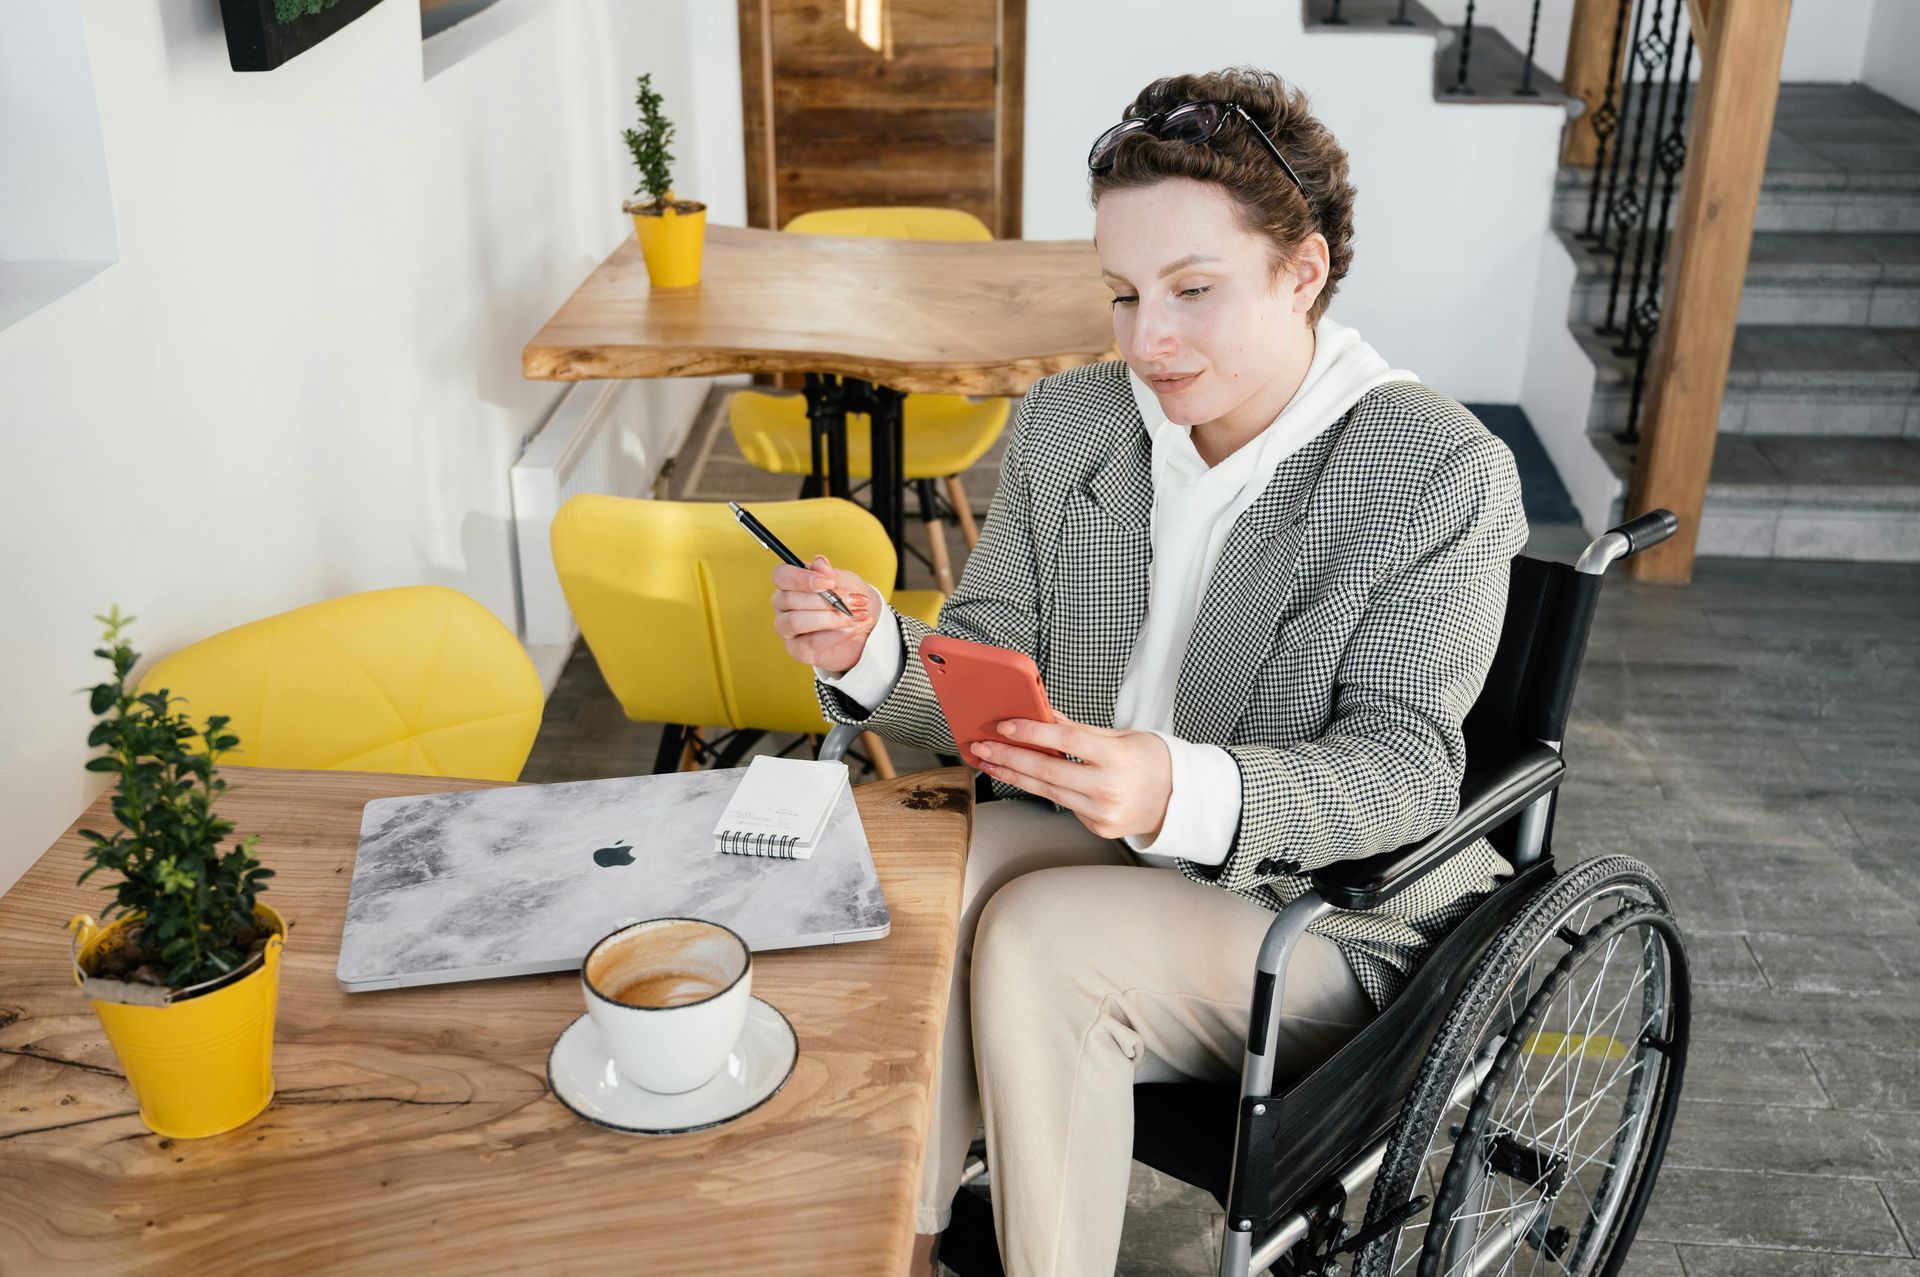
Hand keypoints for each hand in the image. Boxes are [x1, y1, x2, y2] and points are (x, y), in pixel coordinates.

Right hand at [770, 555, 878, 675]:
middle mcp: (783, 606)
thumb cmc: (852, 603)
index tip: (828, 582)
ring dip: (831, 618)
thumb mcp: (849, 584)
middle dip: (826, 600)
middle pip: (790, 599)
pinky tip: (853, 628)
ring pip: (796, 621)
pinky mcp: (798, 650)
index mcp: (791, 584)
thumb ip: (833, 574)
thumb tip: (819, 562)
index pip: (781, 575)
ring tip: (855, 616)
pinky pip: (811, 642)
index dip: (801, 578)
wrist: (869, 630)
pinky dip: (836, 634)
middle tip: (855, 601)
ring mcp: (787, 630)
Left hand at [971, 714, 1172, 840]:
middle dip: (1009, 758)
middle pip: (1047, 771)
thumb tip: (1043, 715)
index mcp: (1118, 758)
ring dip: (1014, 776)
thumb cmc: (1152, 762)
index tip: (1005, 726)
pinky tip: (1024, 778)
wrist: (1179, 799)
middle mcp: (1108, 788)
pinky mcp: (1097, 827)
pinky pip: (1064, 804)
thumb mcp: (1122, 736)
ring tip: (991, 763)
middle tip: (983, 748)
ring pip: (1047, 792)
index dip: (1032, 732)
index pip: (1066, 742)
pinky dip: (1044, 790)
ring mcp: (1102, 812)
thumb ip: (1080, 730)